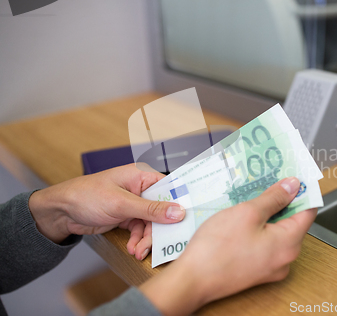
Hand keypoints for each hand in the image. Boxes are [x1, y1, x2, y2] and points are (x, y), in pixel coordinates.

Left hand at [28, 164, 184, 259]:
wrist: (60, 212)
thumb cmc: (86, 195)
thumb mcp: (121, 203)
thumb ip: (151, 209)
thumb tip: (178, 212)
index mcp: (141, 176)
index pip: (169, 189)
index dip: (178, 204)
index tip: (185, 220)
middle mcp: (140, 188)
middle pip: (162, 210)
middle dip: (157, 229)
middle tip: (154, 245)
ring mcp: (134, 203)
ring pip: (151, 223)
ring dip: (146, 238)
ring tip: (138, 251)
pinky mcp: (127, 216)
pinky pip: (140, 229)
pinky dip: (138, 240)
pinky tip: (133, 248)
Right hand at [140, 177, 316, 315]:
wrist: (193, 280)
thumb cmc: (218, 247)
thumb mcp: (248, 213)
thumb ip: (274, 198)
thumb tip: (293, 185)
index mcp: (289, 244)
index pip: (308, 211)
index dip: (302, 192)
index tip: (292, 176)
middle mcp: (286, 258)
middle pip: (292, 222)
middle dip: (281, 200)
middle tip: (267, 181)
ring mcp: (271, 266)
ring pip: (277, 232)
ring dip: (267, 213)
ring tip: (251, 197)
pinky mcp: (257, 269)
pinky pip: (265, 243)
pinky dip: (259, 228)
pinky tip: (243, 217)